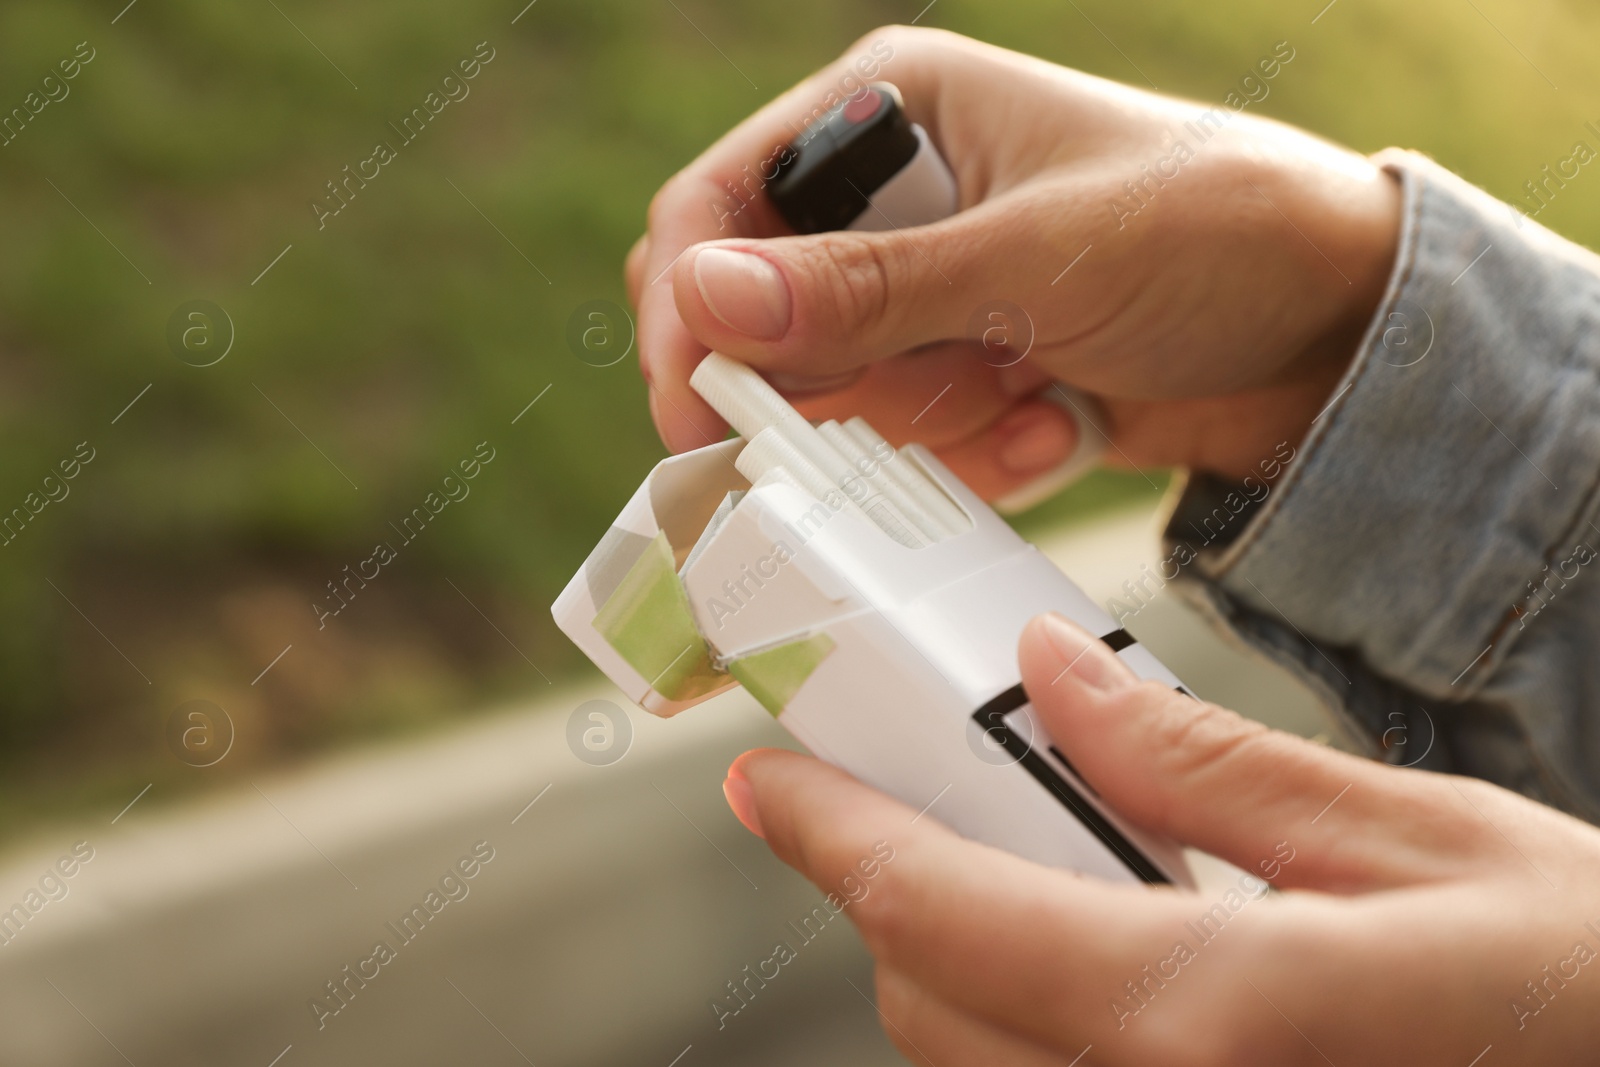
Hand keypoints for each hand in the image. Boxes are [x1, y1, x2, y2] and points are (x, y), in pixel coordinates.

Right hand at [628, 26, 1401, 498]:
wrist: (1342, 335)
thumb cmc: (1215, 231)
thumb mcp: (1037, 254)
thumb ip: (866, 286)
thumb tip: (703, 299)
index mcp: (890, 110)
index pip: (718, 203)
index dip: (689, 308)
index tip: (697, 415)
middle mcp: (892, 201)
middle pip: (764, 320)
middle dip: (835, 389)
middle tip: (915, 414)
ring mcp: (927, 294)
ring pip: (838, 399)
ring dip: (935, 425)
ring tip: (1040, 398)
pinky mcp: (965, 371)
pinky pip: (909, 443)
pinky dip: (983, 452)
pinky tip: (1068, 418)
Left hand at [721, 613, 1599, 1064]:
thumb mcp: (1426, 844)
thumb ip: (1212, 768)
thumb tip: (1055, 678)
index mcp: (1216, 1019)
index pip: (941, 916)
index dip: (833, 834)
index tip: (771, 780)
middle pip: (935, 1007)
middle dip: (903, 892)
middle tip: (931, 791)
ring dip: (971, 963)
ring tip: (1046, 863)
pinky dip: (1046, 1023)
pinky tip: (1125, 953)